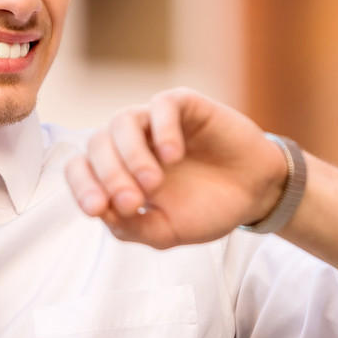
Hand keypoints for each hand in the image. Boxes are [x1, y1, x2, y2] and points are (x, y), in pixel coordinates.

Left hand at [65, 88, 288, 247]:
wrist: (255, 194)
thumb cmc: (207, 209)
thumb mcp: (166, 232)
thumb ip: (132, 227)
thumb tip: (103, 212)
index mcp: (119, 171)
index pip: (81, 168)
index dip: (81, 186)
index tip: (97, 209)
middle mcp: (131, 143)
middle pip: (97, 144)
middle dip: (108, 176)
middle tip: (131, 202)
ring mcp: (156, 122)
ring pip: (122, 121)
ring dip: (131, 155)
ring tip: (152, 183)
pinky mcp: (185, 105)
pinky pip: (162, 105)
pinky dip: (162, 129)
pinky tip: (174, 156)